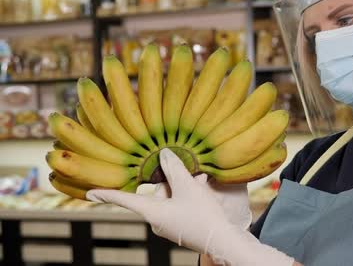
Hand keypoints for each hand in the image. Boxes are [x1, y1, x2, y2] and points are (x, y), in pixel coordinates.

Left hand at [86, 148, 293, 265]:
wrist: (223, 241)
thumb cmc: (202, 216)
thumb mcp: (188, 187)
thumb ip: (174, 168)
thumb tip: (163, 154)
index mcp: (152, 212)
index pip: (126, 199)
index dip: (107, 193)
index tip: (88, 193)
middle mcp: (157, 220)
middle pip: (157, 191)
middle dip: (172, 179)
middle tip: (188, 171)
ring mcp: (170, 225)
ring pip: (172, 196)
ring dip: (185, 185)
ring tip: (201, 180)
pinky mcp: (182, 226)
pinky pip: (181, 204)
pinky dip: (190, 194)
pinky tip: (203, 187)